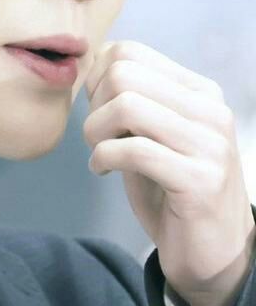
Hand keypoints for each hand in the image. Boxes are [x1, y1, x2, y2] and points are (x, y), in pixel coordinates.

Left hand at [83, 40, 254, 305]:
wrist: (214, 254)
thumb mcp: (153, 135)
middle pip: (123, 74)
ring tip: (100, 154)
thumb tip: (91, 68)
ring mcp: (209, 145)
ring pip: (127, 105)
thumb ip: (132, 100)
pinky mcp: (199, 181)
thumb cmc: (173, 190)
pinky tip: (103, 172)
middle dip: (94, 106)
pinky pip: (134, 150)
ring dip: (96, 132)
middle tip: (98, 137)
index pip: (130, 52)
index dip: (96, 80)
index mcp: (199, 91)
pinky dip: (103, 158)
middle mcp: (210, 110)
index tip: (97, 112)